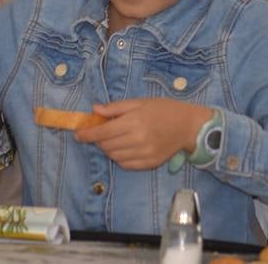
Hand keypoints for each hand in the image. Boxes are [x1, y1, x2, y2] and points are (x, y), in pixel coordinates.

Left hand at [79, 98, 209, 170]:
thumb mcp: (139, 102)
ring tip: (113, 139)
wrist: (188, 126)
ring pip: (114, 156)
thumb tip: (95, 110)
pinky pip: (126, 165)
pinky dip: (119, 158)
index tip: (79, 134)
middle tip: (98, 133)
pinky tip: (123, 148)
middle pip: (106, 145)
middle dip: (97, 140)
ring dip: (108, 149)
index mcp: (134, 122)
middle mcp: (137, 140)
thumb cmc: (163, 109)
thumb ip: (116, 108)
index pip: (102, 132)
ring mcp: (144, 154)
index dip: (87, 134)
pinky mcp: (149, 164)